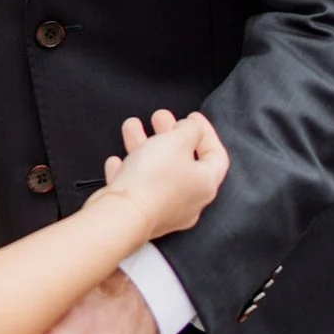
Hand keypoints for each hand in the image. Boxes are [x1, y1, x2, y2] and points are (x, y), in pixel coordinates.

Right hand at [99, 109, 227, 240]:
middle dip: (170, 135)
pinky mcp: (140, 215)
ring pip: (157, 172)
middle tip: (161, 118)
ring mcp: (164, 210)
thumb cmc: (153, 180)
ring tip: (132, 126)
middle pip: (184, 162)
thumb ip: (190, 129)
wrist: (122, 215)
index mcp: (205, 184)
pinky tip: (117, 161)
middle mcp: (189, 201)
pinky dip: (129, 171)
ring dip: (145, 146)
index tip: (193, 118)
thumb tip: (191, 128)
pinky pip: (137, 188)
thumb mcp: (177, 140)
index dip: (206, 132)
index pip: (216, 155)